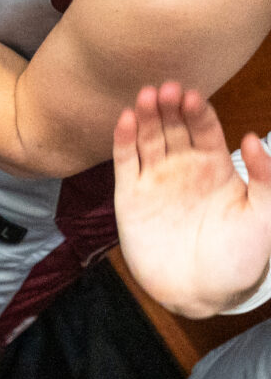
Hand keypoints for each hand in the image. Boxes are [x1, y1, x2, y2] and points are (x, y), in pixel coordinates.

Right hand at [114, 82, 270, 317]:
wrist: (202, 291)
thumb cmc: (241, 257)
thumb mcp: (265, 216)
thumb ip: (265, 177)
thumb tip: (251, 137)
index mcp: (216, 168)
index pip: (205, 129)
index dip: (198, 111)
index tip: (192, 95)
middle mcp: (184, 169)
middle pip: (174, 127)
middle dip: (169, 107)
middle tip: (166, 88)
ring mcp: (155, 181)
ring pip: (147, 138)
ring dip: (145, 116)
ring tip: (145, 96)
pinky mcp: (130, 196)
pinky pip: (124, 162)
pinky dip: (121, 140)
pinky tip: (124, 119)